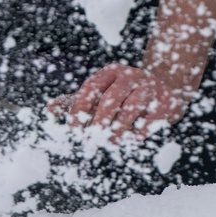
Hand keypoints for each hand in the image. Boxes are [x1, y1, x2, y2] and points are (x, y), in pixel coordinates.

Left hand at [48, 63, 191, 141]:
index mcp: (110, 72)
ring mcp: (150, 87)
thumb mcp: (100, 92)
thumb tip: (48, 110)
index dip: (79, 109)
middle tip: (91, 141)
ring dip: (118, 129)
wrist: (166, 88)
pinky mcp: (166, 100)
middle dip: (99, 123)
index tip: (74, 130)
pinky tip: (130, 141)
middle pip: (110, 99)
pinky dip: (139, 132)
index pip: (90, 88)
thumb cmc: (124, 94)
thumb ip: (75, 101)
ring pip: (131, 109)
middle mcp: (130, 76)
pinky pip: (151, 119)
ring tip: (109, 144)